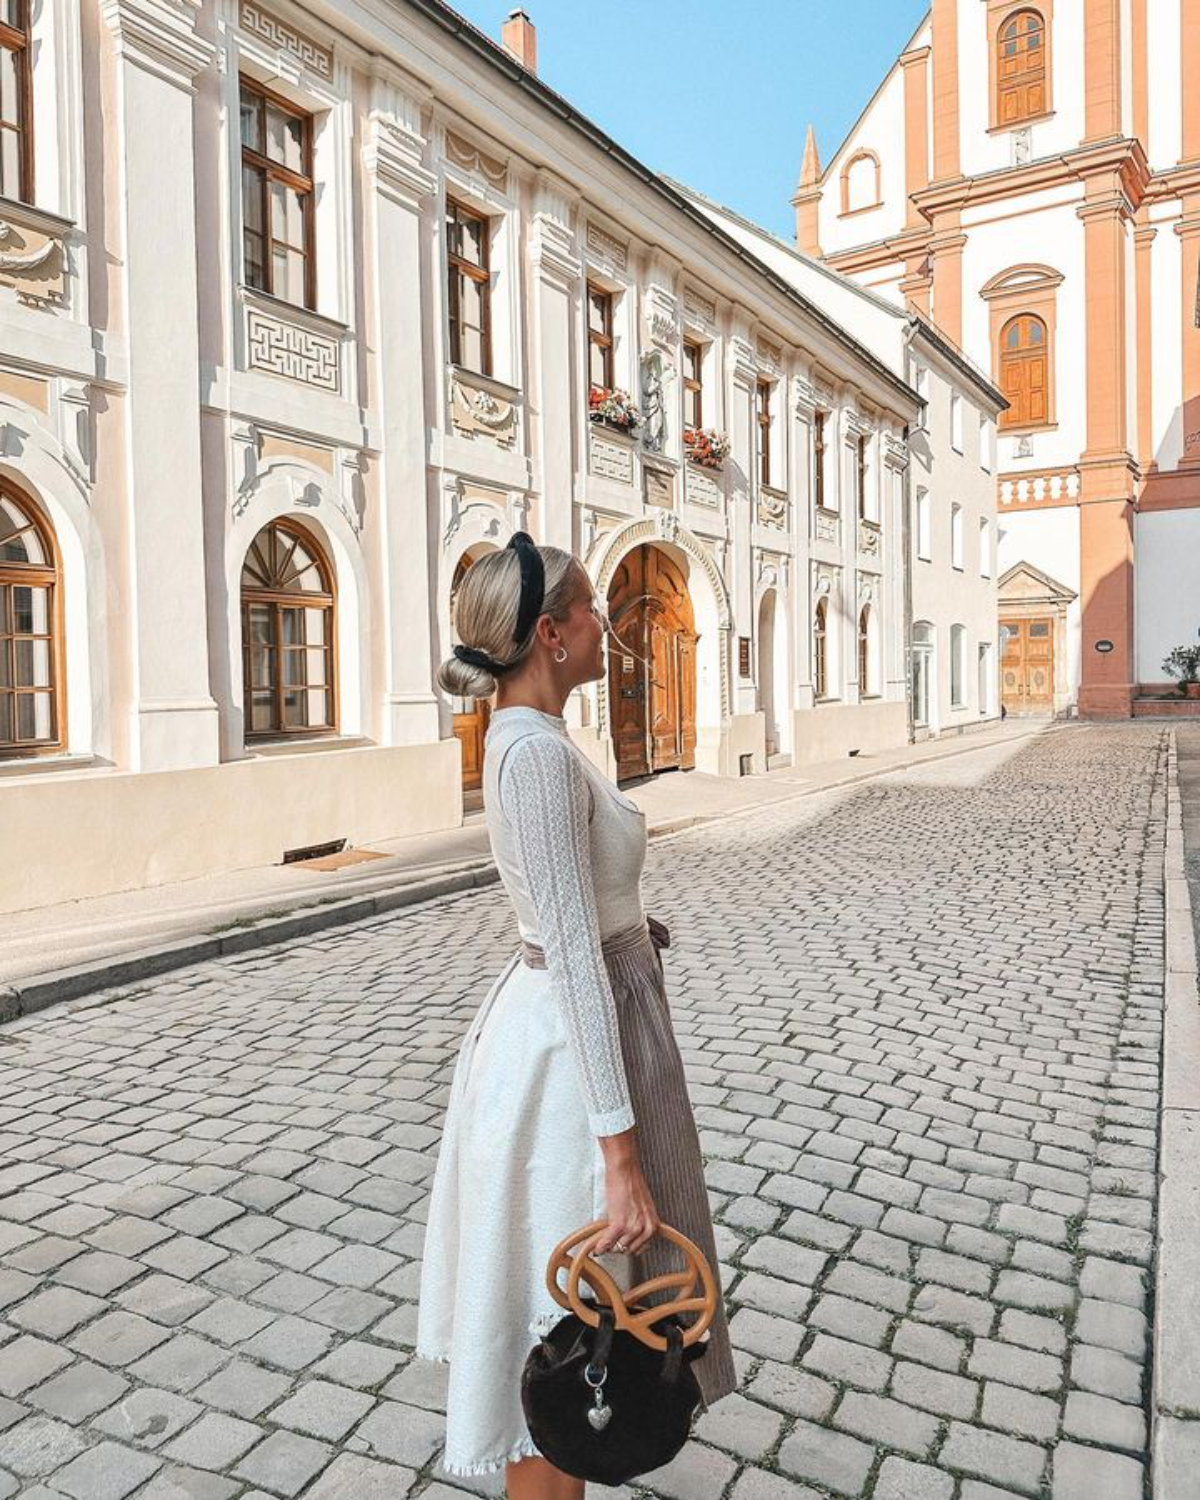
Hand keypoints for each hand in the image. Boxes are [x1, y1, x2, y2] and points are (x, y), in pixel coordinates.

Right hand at [594, 1132, 660, 1255]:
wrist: (625, 1170)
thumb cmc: (633, 1184)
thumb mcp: (644, 1209)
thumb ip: (641, 1224)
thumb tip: (631, 1237)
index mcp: (654, 1225)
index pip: (641, 1248)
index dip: (629, 1246)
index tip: (621, 1244)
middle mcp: (647, 1228)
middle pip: (629, 1249)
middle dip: (619, 1245)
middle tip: (610, 1240)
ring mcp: (634, 1227)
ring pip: (618, 1247)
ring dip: (609, 1245)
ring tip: (603, 1239)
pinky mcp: (620, 1224)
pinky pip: (607, 1242)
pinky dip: (600, 1246)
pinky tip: (596, 1247)